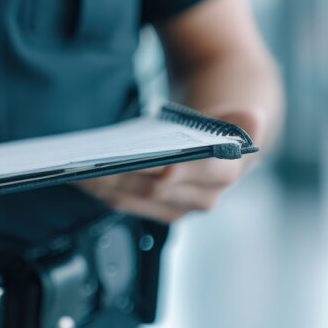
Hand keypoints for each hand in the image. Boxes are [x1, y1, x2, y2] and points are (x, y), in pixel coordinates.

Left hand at [77, 109, 264, 222]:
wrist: (227, 148)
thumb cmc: (225, 128)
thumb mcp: (240, 117)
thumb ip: (244, 119)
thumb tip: (252, 120)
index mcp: (223, 175)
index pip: (192, 176)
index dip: (167, 170)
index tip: (142, 160)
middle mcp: (201, 200)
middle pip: (150, 188)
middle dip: (117, 173)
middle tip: (90, 157)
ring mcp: (177, 208)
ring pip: (130, 199)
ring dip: (99, 183)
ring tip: (75, 164)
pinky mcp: (156, 210)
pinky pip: (122, 201)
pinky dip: (99, 188)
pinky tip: (79, 173)